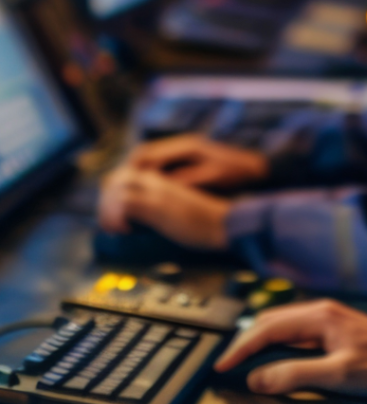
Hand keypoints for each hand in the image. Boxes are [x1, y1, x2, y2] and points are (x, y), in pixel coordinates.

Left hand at [98, 166, 230, 249]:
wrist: (223, 221)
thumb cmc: (206, 217)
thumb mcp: (181, 203)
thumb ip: (163, 201)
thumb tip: (145, 214)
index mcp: (165, 179)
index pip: (128, 173)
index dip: (115, 188)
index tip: (112, 207)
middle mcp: (158, 181)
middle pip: (118, 178)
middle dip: (106, 198)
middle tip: (105, 218)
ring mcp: (157, 192)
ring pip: (118, 190)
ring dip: (108, 208)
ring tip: (110, 226)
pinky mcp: (157, 206)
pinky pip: (125, 204)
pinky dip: (117, 217)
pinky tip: (122, 230)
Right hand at [128, 136, 269, 190]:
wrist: (256, 167)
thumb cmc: (236, 172)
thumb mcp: (211, 177)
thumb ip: (185, 179)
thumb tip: (158, 185)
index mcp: (186, 147)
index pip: (147, 154)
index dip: (131, 169)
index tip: (120, 185)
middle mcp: (182, 145)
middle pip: (144, 153)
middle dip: (128, 170)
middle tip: (116, 190)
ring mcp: (185, 150)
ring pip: (150, 158)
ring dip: (137, 172)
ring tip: (125, 192)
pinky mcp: (188, 158)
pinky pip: (161, 164)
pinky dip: (150, 174)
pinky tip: (146, 190)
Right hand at [215, 300, 366, 397]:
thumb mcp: (338, 373)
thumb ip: (296, 374)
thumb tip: (258, 377)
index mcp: (319, 315)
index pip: (267, 328)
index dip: (241, 347)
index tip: (221, 366)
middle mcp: (321, 312)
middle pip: (271, 322)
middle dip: (246, 341)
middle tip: (227, 365)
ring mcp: (328, 320)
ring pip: (283, 327)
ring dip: (261, 343)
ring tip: (244, 363)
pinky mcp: (334, 331)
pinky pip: (297, 335)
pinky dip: (278, 346)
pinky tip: (275, 361)